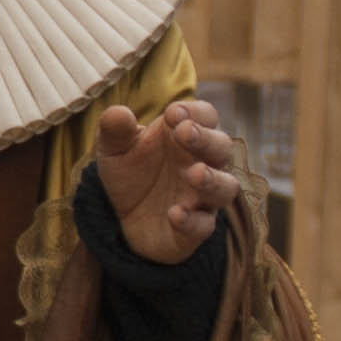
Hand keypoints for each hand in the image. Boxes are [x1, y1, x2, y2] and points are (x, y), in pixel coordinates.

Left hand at [95, 93, 240, 264]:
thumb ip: (116, 130)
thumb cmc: (130, 171)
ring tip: (195, 174)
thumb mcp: (115, 148)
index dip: (195, 112)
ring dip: (212, 180)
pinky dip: (192, 220)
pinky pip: (203, 225)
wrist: (122, 216)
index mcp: (188, 136)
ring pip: (225, 187)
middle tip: (185, 132)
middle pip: (221, 147)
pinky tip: (174, 213)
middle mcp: (203, 163)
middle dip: (206, 139)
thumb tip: (118, 112)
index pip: (205, 116)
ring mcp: (203, 198)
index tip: (172, 113)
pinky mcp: (196, 228)